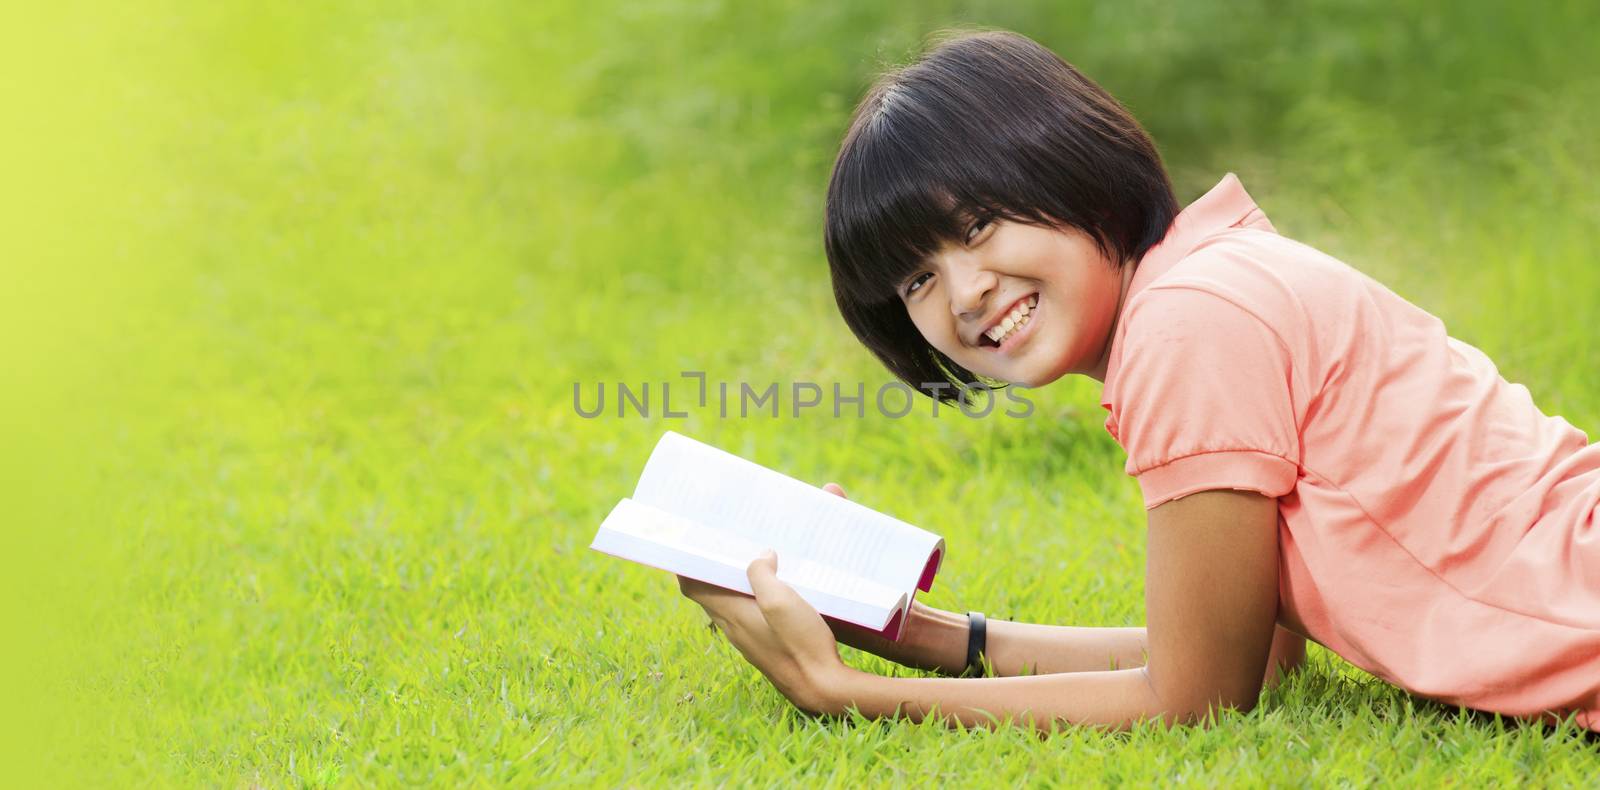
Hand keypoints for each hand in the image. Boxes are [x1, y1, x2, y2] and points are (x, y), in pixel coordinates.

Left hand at [678, 552, 849, 713]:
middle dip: (711, 571)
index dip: (687, 567)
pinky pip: (746, 617)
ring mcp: (749, 640)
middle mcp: (734, 628)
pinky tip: (771, 593)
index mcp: (732, 614)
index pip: (694, 588)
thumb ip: (763, 575)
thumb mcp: (781, 600)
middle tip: (724, 548)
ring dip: (731, 585)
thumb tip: (761, 556)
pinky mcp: (765, 647)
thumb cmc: (801, 644)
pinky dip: (748, 599)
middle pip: (709, 595)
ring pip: (728, 607)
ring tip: (748, 563)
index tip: (691, 547)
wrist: (821, 688)